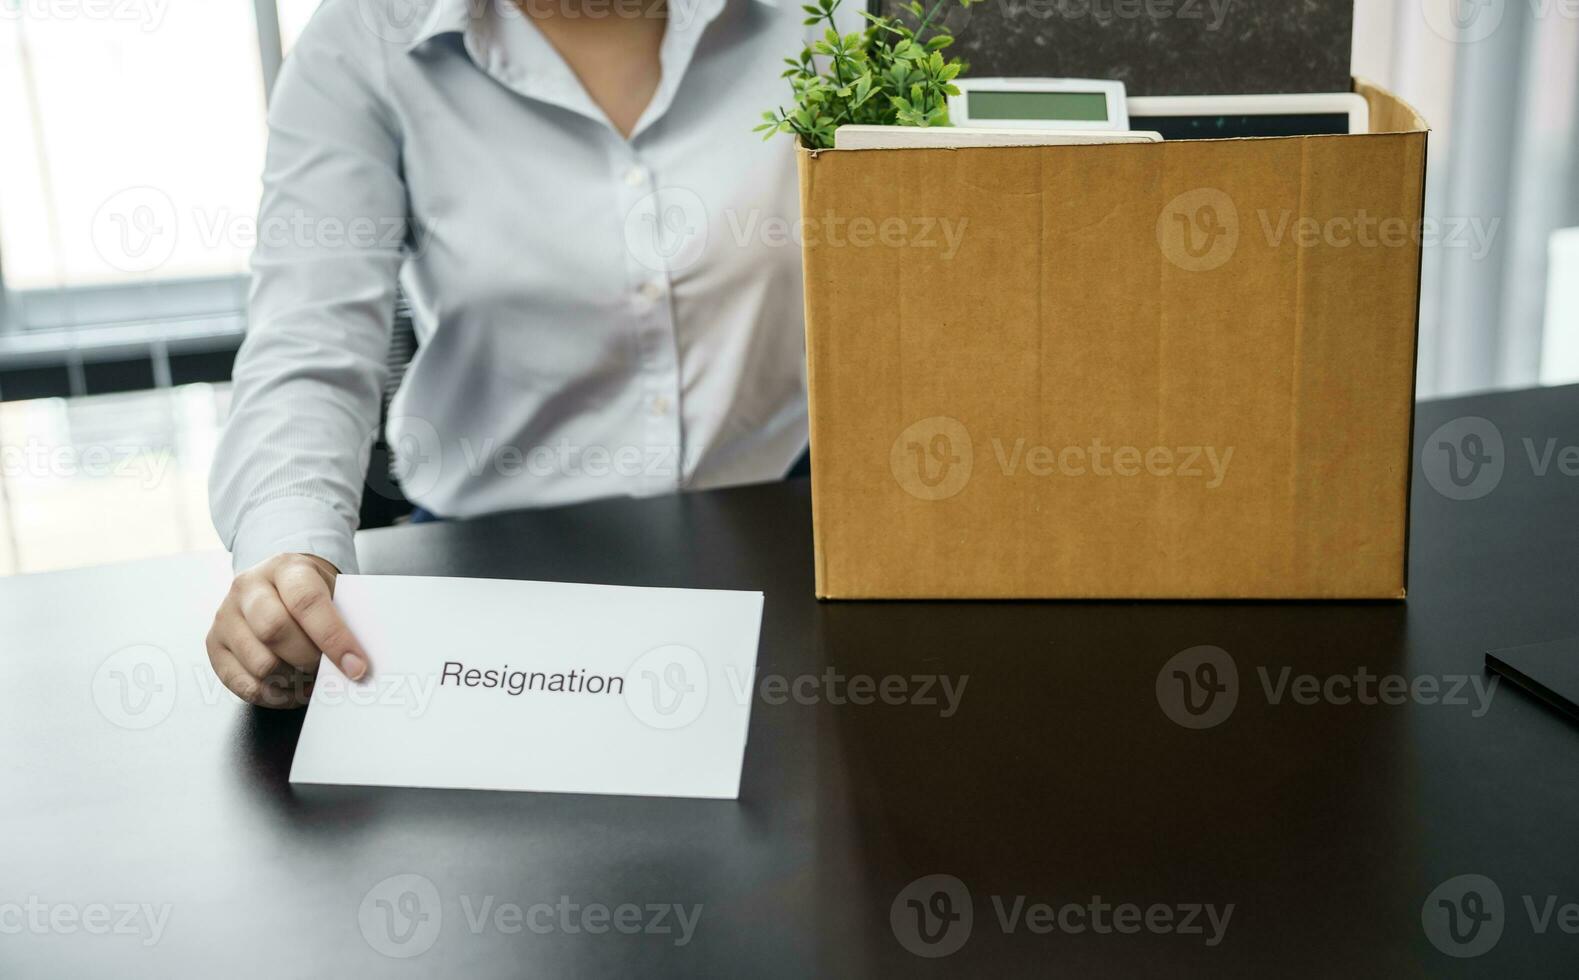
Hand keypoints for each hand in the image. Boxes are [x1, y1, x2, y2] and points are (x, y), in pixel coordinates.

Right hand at [205, 553, 368, 707]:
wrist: (276, 584)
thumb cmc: (310, 593)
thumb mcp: (331, 590)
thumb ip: (344, 620)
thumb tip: (356, 664)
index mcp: (285, 568)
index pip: (306, 602)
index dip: (334, 638)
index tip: (356, 667)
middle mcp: (248, 588)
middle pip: (275, 631)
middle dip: (309, 659)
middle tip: (327, 670)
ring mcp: (226, 616)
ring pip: (260, 663)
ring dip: (293, 681)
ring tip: (310, 678)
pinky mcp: (214, 645)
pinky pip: (244, 684)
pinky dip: (274, 696)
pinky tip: (291, 688)